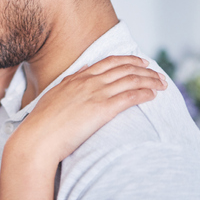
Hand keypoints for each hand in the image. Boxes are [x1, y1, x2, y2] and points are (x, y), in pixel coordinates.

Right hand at [7, 55, 166, 166]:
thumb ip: (70, 82)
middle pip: (124, 68)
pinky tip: (153, 96)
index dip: (128, 60)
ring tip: (162, 84)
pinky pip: (130, 96)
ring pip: (131, 80)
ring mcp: (95, 94)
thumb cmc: (42, 125)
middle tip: (158, 73)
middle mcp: (88, 82)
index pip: (109, 63)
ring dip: (150, 80)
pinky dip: (144, 93)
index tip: (141, 62)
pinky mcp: (102, 109)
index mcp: (76, 78)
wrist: (37, 139)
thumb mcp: (54, 96)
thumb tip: (84, 70)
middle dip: (145, 69)